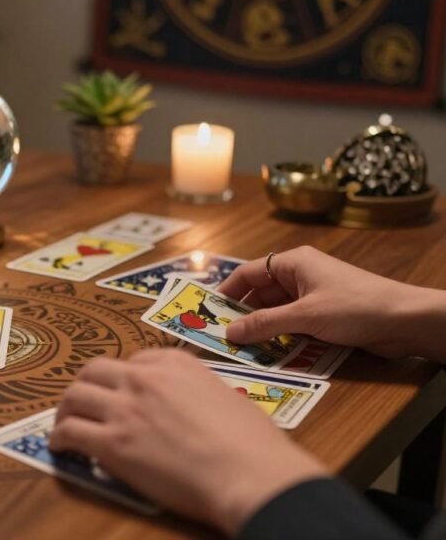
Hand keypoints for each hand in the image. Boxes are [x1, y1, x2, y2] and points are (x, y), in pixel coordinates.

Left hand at [49, 350, 327, 535]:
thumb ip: (198, 394)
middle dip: (86, 386)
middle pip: (95, 371)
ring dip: (65, 410)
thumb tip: (191, 411)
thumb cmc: (252, 444)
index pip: (135, 359)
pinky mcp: (112, 442)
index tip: (121, 393)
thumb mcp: (227, 397)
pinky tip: (61, 448)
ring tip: (64, 424)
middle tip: (84, 404)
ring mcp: (125, 408)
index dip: (124, 378)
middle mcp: (144, 378)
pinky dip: (59, 439)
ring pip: (74, 396)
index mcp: (176, 363)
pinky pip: (70, 432)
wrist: (249, 473)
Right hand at [217, 245, 445, 359]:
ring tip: (243, 349)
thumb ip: (265, 324)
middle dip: (244, 315)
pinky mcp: (324, 314)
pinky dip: (282, 336)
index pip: (248, 273)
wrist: (405, 320)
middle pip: (261, 294)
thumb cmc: (355, 307)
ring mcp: (313, 295)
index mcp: (293, 262)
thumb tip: (229, 333)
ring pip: (276, 311)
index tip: (209, 313)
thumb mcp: (305, 316)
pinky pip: (293, 323)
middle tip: (223, 337)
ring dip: (263, 328)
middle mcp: (300, 275)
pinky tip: (271, 352)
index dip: (227, 292)